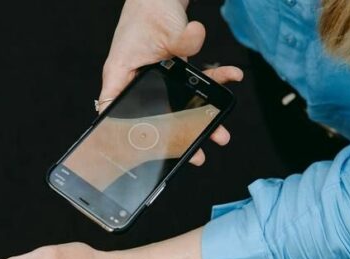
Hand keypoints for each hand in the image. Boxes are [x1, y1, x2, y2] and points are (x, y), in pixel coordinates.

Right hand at [100, 0, 237, 165]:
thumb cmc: (149, 11)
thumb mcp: (164, 26)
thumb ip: (181, 38)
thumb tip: (196, 38)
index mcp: (122, 76)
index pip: (117, 111)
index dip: (128, 136)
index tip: (147, 154)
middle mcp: (138, 82)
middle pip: (156, 117)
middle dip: (180, 137)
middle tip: (197, 154)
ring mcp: (158, 79)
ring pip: (180, 106)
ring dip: (203, 118)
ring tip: (221, 131)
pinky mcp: (175, 72)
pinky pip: (196, 83)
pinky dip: (216, 80)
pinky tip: (232, 76)